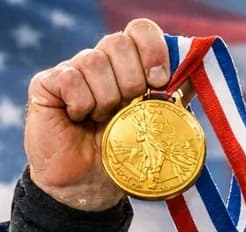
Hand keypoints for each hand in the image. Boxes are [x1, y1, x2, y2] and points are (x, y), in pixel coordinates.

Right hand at [24, 19, 171, 209]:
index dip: (153, 50)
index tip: (159, 81)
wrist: (87, 187)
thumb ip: (174, 99)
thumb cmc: (122, 158)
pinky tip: (77, 120)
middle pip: (118, 41)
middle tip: (127, 109)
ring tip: (101, 121)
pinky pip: (70, 78)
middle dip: (131, 80)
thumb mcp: (156, 127)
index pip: (140, 30)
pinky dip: (81, 105)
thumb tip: (198, 75)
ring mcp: (72, 69)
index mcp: (128, 65)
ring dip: (106, 99)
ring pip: (94, 61)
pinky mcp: (47, 83)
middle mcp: (100, 61)